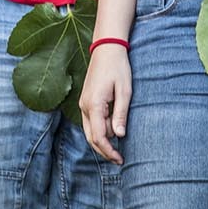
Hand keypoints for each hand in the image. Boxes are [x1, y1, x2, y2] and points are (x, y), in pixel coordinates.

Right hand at [79, 46, 130, 163]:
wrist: (107, 49)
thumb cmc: (118, 68)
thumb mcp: (124, 91)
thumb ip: (121, 114)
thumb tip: (120, 136)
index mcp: (94, 104)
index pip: (99, 136)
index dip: (109, 151)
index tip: (120, 159)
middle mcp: (84, 106)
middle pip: (91, 138)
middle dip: (104, 150)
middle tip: (119, 159)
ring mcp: (83, 104)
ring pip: (90, 131)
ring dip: (103, 139)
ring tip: (120, 142)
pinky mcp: (86, 101)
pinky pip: (91, 122)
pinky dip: (100, 130)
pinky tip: (113, 130)